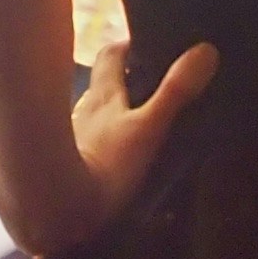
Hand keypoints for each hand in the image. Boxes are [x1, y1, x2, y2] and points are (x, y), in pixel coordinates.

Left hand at [12, 37, 216, 250]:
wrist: (52, 211)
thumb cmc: (102, 167)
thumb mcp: (147, 129)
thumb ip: (174, 93)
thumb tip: (205, 51)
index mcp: (102, 97)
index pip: (110, 56)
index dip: (127, 47)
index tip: (146, 47)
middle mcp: (82, 111)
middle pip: (100, 86)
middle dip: (120, 82)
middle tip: (149, 88)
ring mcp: (69, 140)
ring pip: (90, 117)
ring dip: (109, 117)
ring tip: (135, 129)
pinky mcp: (60, 167)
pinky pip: (82, 148)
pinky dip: (97, 147)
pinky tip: (109, 164)